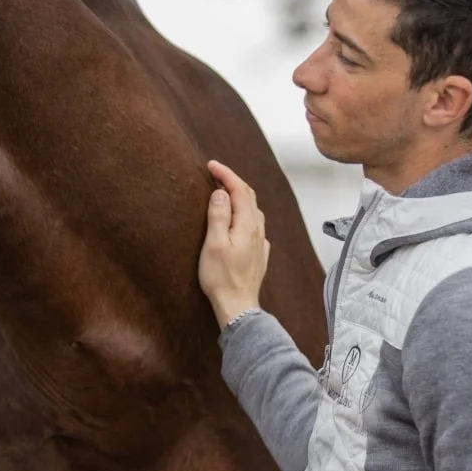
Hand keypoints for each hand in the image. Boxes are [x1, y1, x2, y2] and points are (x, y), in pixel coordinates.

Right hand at [198, 159, 270, 329]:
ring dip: (239, 196)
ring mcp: (260, 242)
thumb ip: (218, 216)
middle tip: (215, 174)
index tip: (211, 165)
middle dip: (233, 182)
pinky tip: (238, 219)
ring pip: (253, 210)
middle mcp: (257, 230)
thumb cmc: (222, 277)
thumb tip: (220, 194)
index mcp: (247, 224)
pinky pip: (254, 225)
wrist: (237, 305)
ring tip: (224, 192)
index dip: (226, 174)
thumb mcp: (214, 243)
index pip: (239, 190)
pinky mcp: (258, 253)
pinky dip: (244, 213)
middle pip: (249, 197)